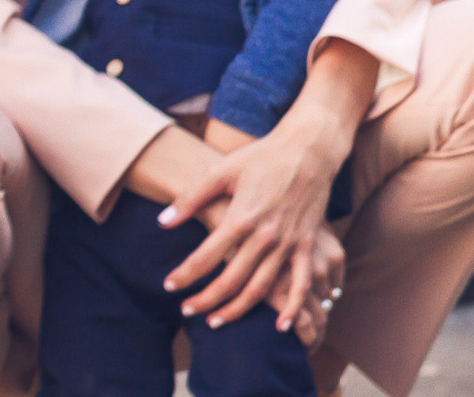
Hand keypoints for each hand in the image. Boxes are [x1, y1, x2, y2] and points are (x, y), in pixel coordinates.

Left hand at [157, 104, 356, 328]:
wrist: (311, 148)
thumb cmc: (263, 156)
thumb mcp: (223, 170)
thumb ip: (190, 198)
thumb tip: (161, 223)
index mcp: (242, 216)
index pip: (205, 257)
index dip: (184, 275)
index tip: (169, 286)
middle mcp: (265, 235)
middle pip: (230, 280)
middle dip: (205, 300)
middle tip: (186, 310)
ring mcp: (288, 242)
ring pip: (261, 288)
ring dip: (237, 310)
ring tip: (215, 321)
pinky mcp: (307, 244)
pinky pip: (300, 283)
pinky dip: (292, 306)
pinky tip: (281, 326)